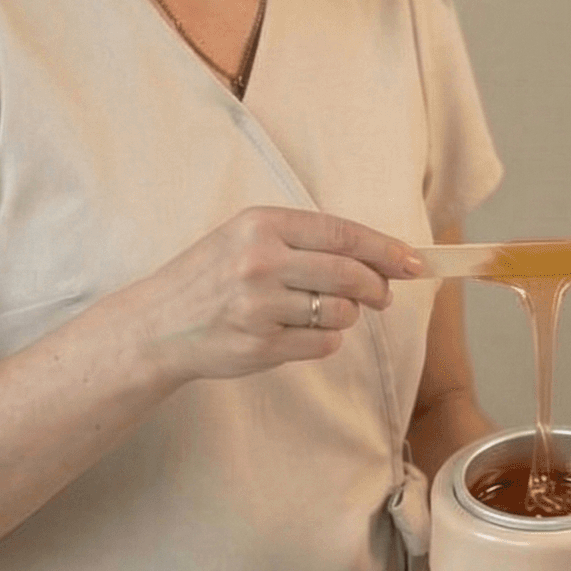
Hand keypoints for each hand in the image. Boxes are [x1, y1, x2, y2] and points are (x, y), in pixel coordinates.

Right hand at [141, 207, 421, 381]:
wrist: (158, 325)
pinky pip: (323, 344)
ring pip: (341, 312)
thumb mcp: (247, 238)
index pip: (342, 234)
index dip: (384, 249)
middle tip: (383, 295)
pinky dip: (324, 340)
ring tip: (322, 311)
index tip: (413, 261)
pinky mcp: (261, 345)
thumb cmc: (211, 278)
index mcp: (261, 225)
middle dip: (378, 287)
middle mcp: (260, 261)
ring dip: (345, 315)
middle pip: (350, 274)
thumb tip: (380, 256)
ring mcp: (259, 306)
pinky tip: (298, 332)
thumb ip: (305, 241)